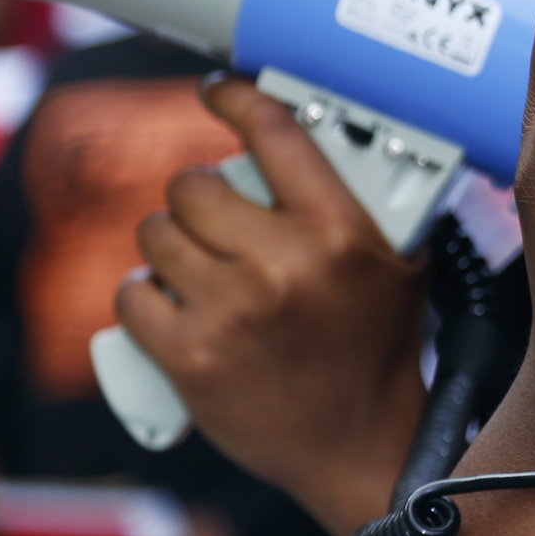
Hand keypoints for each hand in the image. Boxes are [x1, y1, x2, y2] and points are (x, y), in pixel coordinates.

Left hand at [116, 75, 428, 535]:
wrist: (360, 445)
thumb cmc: (380, 348)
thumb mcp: (400, 263)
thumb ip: (370, 202)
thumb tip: (331, 140)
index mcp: (339, 231)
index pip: (274, 134)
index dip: (236, 99)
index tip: (218, 91)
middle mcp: (282, 265)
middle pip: (197, 185)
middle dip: (200, 191)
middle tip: (216, 210)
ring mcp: (229, 312)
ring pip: (158, 234)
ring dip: (171, 239)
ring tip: (196, 258)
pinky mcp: (189, 358)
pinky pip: (135, 295)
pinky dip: (146, 293)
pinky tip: (172, 300)